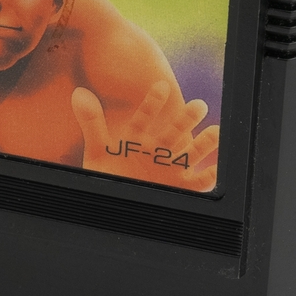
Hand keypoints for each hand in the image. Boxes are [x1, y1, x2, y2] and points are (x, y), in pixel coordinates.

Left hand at [70, 80, 219, 191]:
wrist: (112, 208)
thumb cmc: (106, 178)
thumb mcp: (98, 151)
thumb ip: (92, 123)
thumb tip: (79, 94)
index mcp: (138, 138)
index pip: (146, 116)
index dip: (153, 102)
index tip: (161, 86)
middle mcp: (158, 150)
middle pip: (175, 131)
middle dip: (187, 119)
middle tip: (199, 105)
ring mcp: (170, 168)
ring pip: (191, 153)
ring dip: (204, 144)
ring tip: (216, 132)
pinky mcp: (180, 188)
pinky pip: (198, 182)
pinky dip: (209, 176)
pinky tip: (217, 169)